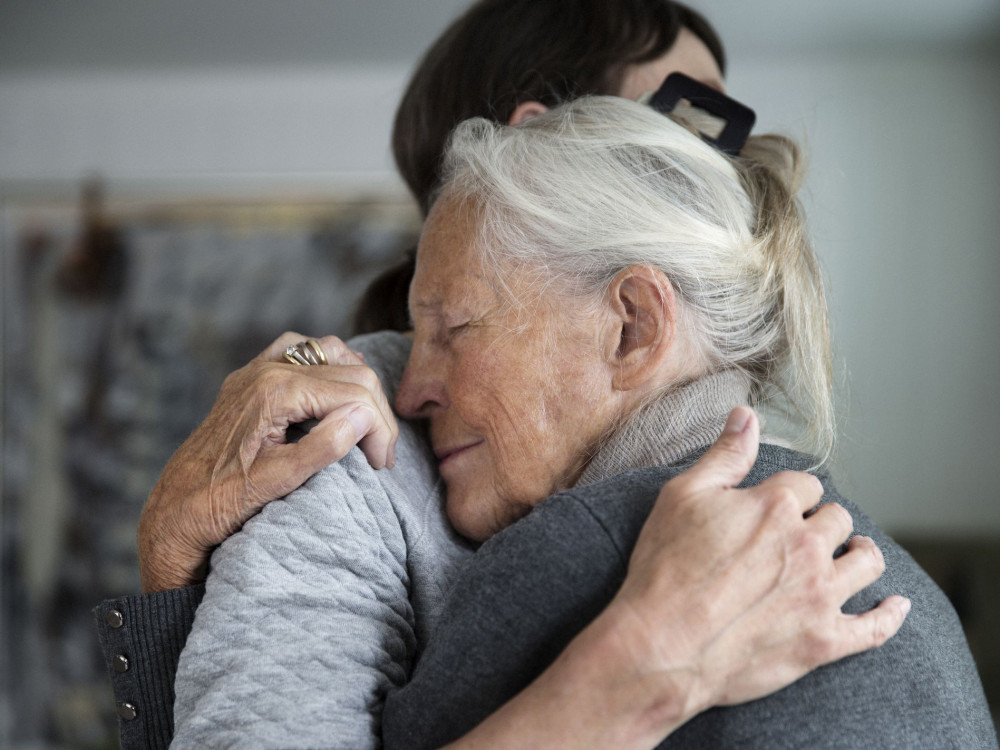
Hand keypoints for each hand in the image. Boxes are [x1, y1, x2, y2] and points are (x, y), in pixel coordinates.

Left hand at [137, 332, 398, 591]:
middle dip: (375, 413)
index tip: (381, 466)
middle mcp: (267, 370)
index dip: (379, 429)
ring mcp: (257, 370)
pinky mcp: (251, 378)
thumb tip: (363, 416)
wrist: (173, 509)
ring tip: (365, 427)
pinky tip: (335, 393)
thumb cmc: (221, 502)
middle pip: (352, 373)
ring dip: (357, 387)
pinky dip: (328, 366)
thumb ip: (324, 446)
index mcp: (277, 392)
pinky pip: (301, 351)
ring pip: (332, 352)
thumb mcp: (279, 482)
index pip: (356, 394)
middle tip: (379, 457)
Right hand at [599, 406, 909, 734]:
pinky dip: (890, 614)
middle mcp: (806, 546)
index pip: (805, 486)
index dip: (792, 495)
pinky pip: (875, 627)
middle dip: (822, 523)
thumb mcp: (682, 497)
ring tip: (852, 554)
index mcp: (775, 506)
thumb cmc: (665, 568)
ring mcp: (819, 595)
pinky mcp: (823, 640)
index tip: (778, 507)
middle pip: (837, 520)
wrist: (661, 645)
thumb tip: (746, 414)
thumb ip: (724, 455)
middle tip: (803, 536)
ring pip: (866, 562)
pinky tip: (895, 604)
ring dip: (860, 554)